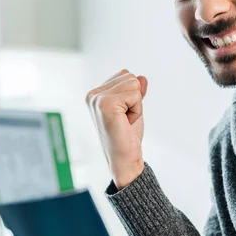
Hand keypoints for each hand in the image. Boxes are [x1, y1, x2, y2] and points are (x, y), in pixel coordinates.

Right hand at [86, 69, 147, 189]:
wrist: (125, 160)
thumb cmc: (127, 138)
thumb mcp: (133, 109)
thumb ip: (135, 92)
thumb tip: (142, 78)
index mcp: (95, 94)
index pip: (125, 75)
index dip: (133, 96)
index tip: (124, 115)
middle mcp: (93, 95)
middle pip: (129, 76)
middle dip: (135, 99)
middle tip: (126, 120)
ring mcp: (98, 99)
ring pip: (133, 83)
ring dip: (136, 105)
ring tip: (126, 121)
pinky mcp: (106, 104)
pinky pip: (135, 95)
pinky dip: (137, 110)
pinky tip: (126, 123)